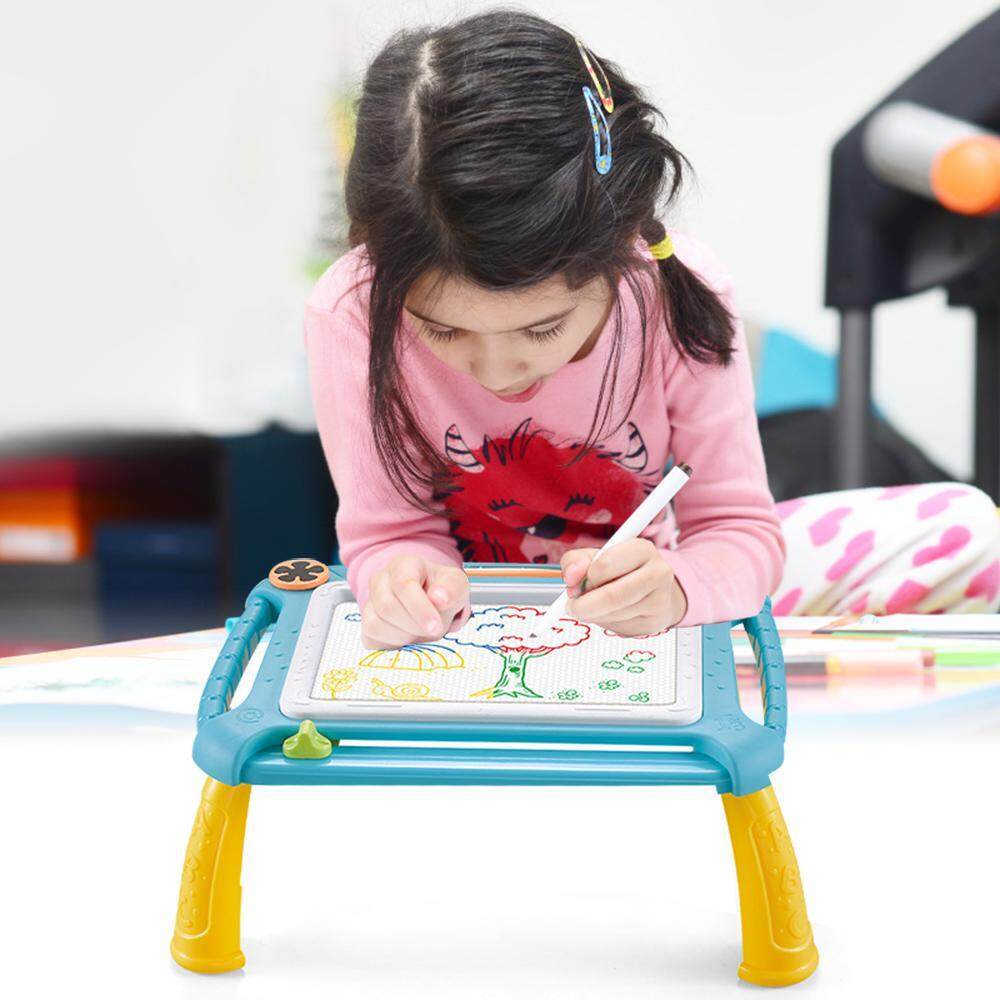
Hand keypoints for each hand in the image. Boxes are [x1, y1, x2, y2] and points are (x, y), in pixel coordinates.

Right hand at [362, 555, 469, 648]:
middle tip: (432, 630)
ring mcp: (370, 600)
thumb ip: (452, 589)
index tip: (435, 626)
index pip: (403, 584)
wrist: (433, 606)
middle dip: (413, 625)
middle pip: (387, 606)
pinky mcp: (365, 623)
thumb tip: (438, 598)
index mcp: (403, 564)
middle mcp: (380, 579)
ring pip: (375, 623)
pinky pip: (371, 638)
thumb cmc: (442, 592)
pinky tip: (408, 638)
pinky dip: (392, 644)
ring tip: (420, 631)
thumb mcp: (456, 585)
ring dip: (404, 636)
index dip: (419, 608)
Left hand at [561, 539, 686, 635]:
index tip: (573, 583)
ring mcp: (660, 600)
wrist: (655, 591)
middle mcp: (657, 572)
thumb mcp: (596, 558)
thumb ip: (576, 561)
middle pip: (611, 596)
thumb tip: (570, 576)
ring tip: (592, 607)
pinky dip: (606, 623)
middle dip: (583, 605)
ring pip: (613, 615)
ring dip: (593, 615)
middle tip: (572, 606)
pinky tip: (610, 614)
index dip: (584, 579)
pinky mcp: (655, 622)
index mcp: (642, 549)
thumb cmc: (621, 571)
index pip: (604, 565)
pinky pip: (620, 628)